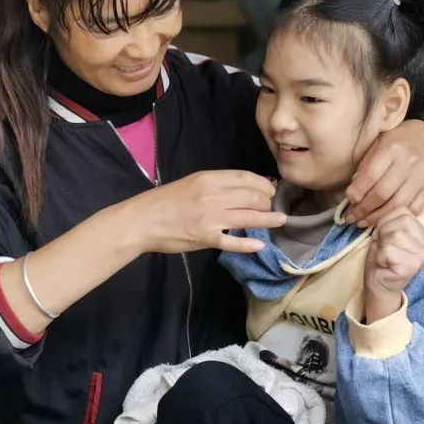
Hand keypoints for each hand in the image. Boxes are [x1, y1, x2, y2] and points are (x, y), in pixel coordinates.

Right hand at [137, 170, 284, 254]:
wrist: (142, 220)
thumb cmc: (165, 200)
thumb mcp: (192, 182)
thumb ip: (216, 185)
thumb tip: (244, 188)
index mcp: (208, 178)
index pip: (246, 178)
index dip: (263, 184)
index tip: (270, 190)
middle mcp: (213, 196)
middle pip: (252, 197)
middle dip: (267, 202)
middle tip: (271, 207)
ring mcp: (210, 218)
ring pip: (248, 217)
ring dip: (268, 219)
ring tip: (280, 221)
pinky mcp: (205, 238)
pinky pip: (232, 241)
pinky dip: (248, 244)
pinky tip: (260, 245)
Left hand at [344, 120, 423, 226]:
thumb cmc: (395, 142)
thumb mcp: (377, 145)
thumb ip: (365, 167)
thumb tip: (354, 194)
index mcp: (392, 149)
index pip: (371, 175)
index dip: (358, 191)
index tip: (348, 200)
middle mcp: (409, 163)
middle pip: (383, 193)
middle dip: (364, 209)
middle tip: (352, 217)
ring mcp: (422, 177)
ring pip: (398, 205)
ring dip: (378, 218)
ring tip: (364, 223)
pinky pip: (414, 210)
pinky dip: (398, 218)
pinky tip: (385, 221)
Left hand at [362, 208, 423, 321]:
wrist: (379, 285)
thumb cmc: (382, 259)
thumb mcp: (387, 233)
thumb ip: (392, 220)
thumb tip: (386, 211)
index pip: (403, 211)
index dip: (386, 222)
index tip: (384, 237)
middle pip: (400, 222)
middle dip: (384, 233)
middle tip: (383, 248)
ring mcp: (422, 256)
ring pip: (395, 234)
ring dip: (382, 245)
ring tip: (384, 256)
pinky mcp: (412, 266)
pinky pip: (388, 249)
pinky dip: (380, 256)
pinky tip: (385, 264)